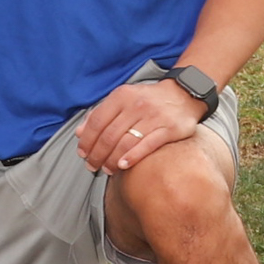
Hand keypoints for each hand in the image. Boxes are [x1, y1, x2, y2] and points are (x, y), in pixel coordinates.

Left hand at [75, 78, 204, 175]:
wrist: (184, 94)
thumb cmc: (148, 100)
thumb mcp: (122, 99)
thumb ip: (100, 114)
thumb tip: (79, 133)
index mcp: (122, 96)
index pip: (97, 121)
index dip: (87, 140)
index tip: (82, 153)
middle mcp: (136, 105)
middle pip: (109, 135)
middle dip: (97, 154)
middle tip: (92, 165)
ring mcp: (154, 117)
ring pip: (126, 142)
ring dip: (112, 159)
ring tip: (107, 169)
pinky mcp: (170, 129)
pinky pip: (147, 145)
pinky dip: (132, 157)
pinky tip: (123, 165)